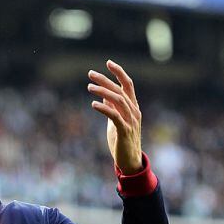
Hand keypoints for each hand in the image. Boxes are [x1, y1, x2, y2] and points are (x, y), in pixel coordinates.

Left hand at [87, 60, 142, 174]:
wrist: (130, 161)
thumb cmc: (122, 140)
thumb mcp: (116, 120)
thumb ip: (112, 106)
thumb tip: (103, 92)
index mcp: (133, 107)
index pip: (128, 85)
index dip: (119, 72)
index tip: (108, 62)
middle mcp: (134, 111)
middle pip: (120, 90)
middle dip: (105, 80)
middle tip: (90, 74)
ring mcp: (131, 121)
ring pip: (118, 100)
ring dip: (103, 92)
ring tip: (89, 87)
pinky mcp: (125, 131)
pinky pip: (114, 116)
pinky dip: (104, 108)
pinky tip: (93, 104)